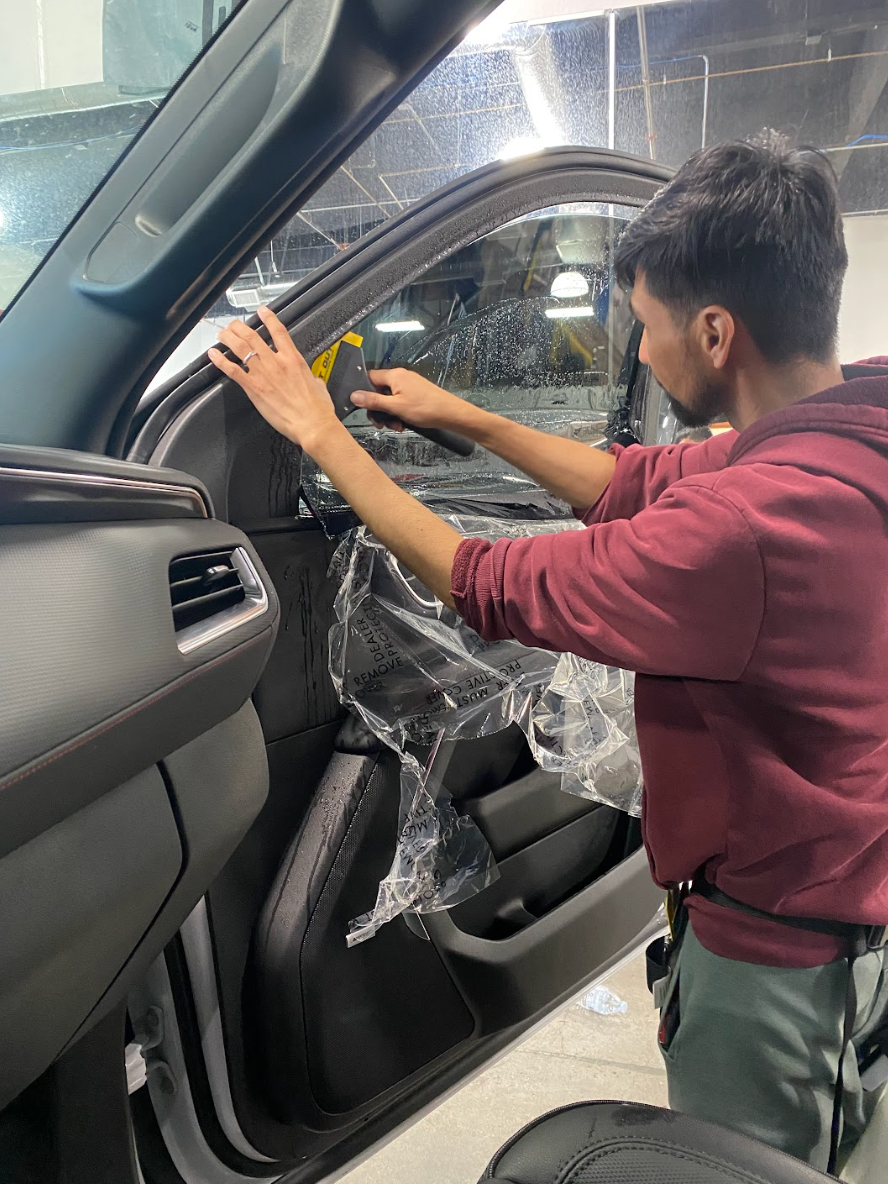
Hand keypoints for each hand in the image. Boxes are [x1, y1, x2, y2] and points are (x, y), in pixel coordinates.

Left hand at [208, 307, 339, 452]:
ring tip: (222, 334)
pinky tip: (213, 354)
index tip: (262, 311)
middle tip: (234, 325)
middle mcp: (276, 362)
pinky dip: (220, 360)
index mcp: (293, 359)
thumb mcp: (319, 385)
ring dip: (228, 337)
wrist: (312, 424)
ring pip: (240, 347)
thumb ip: (311, 378)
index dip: (268, 318)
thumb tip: (312, 379)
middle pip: (253, 336)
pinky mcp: (254, 387)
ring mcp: (263, 373)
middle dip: (240, 327)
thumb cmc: (317, 410)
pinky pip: (232, 370)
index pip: (278, 331)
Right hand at [350, 368, 468, 432]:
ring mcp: (409, 385)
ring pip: (390, 399)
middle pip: (379, 391)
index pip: (370, 377)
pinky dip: (399, 412)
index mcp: (395, 376)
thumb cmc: (426, 408)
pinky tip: (404, 423)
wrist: (450, 414)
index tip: (365, 406)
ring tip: (397, 425)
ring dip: (389, 414)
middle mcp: (401, 377)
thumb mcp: (395, 407)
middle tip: (381, 423)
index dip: (364, 392)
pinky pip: (400, 401)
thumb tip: (354, 396)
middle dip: (379, 409)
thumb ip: (374, 401)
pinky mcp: (416, 393)